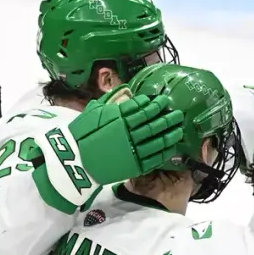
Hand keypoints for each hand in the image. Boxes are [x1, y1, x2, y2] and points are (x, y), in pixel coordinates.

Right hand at [54, 92, 184, 189]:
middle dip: (167, 117)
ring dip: (170, 134)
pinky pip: (154, 158)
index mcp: (117, 117)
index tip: (163, 100)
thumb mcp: (93, 111)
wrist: (74, 161)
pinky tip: (171, 146)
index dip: (155, 104)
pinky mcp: (133, 165)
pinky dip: (164, 151)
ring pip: (157, 140)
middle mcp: (127, 132)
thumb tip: (126, 89)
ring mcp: (131, 150)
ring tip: (178, 128)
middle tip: (177, 113)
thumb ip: (110, 99)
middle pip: (153, 123)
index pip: (142, 108)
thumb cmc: (81, 134)